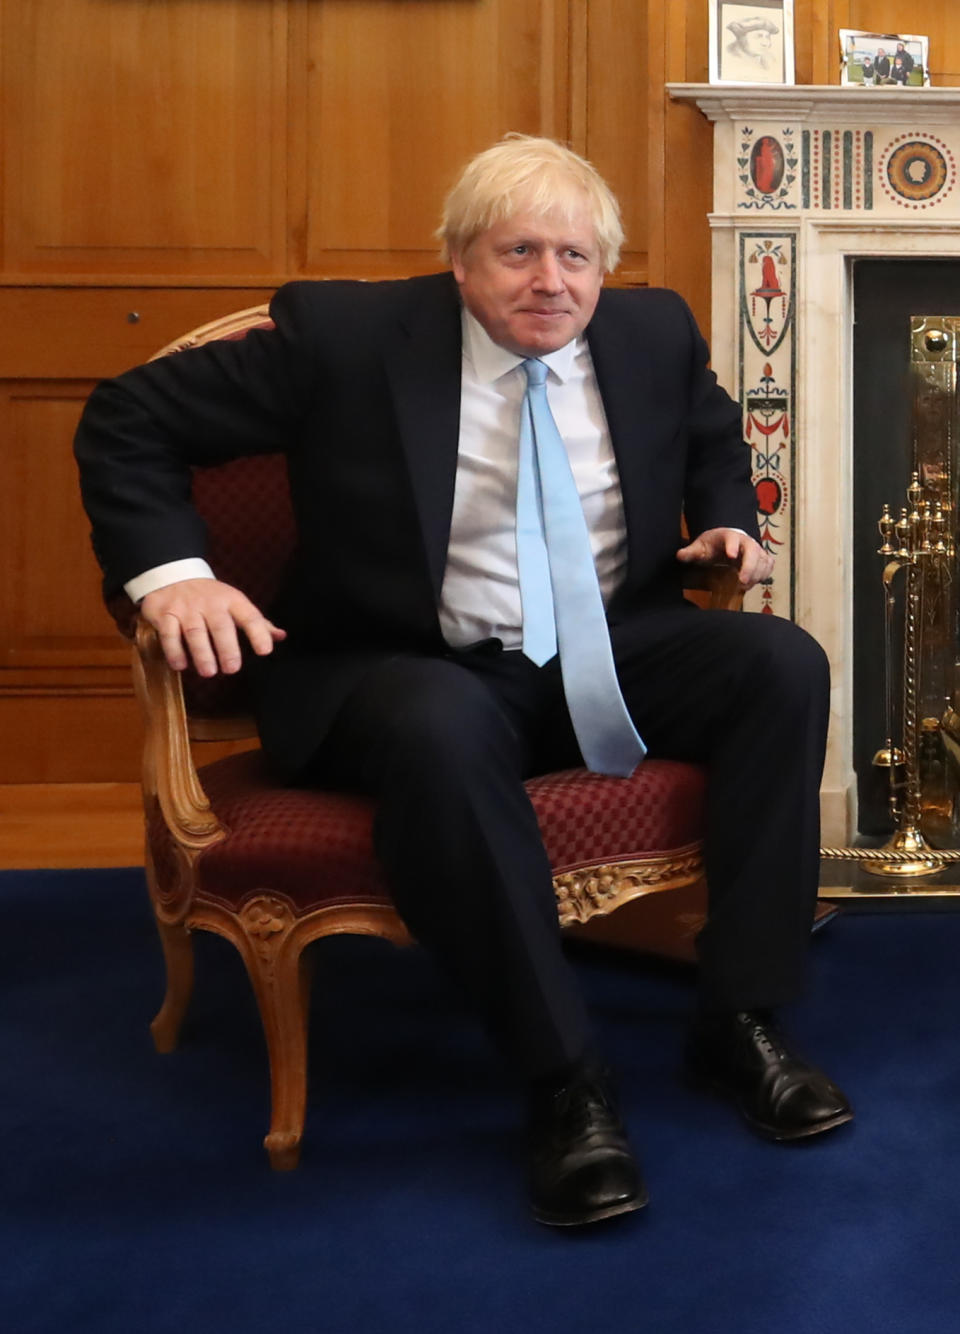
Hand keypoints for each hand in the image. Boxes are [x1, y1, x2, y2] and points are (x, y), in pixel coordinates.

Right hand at [140, 579, 285, 676]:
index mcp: (232, 601)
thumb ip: (257, 622)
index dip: (258, 633)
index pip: (249, 616)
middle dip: (227, 648)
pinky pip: (169, 633)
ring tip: (209, 672)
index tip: (265, 651)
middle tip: (232, 669)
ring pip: (194, 631)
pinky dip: (174, 650)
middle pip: (220, 626)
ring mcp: (186, 608)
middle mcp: (210, 603)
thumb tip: (281, 636)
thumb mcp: (235, 603)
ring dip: (202, 653)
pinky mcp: (164, 613)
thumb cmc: (210, 597)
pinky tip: (181, 665)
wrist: (172, 575)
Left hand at [676, 528, 773, 591]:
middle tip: (742, 581)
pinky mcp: (762, 558)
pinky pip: (768, 565)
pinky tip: (753, 582)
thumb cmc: (712, 545)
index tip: (731, 556)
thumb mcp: (700, 547)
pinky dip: (764, 574)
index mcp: (728, 536)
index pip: (732, 538)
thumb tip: (680, 555)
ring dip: (757, 573)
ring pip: (763, 559)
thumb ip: (690, 552)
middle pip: (753, 550)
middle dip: (750, 566)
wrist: (725, 544)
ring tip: (745, 586)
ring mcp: (756, 549)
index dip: (733, 546)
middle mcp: (745, 541)